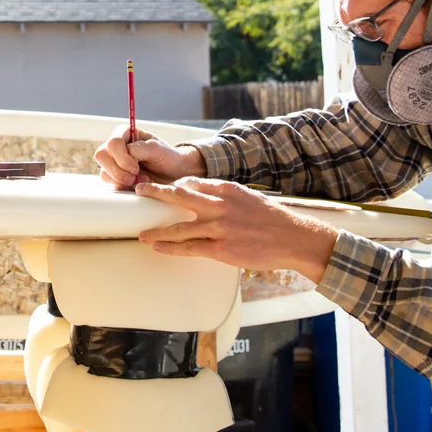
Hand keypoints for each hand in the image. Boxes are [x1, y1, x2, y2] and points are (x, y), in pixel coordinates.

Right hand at [95, 126, 206, 188]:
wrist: (173, 172)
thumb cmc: (167, 156)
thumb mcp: (157, 148)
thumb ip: (140, 148)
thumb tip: (127, 153)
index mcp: (125, 133)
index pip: (113, 143)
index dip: (122, 157)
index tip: (136, 167)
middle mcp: (116, 147)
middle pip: (102, 156)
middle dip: (118, 170)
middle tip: (134, 176)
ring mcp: (114, 163)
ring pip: (104, 173)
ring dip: (122, 180)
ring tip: (141, 180)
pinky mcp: (115, 177)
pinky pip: (110, 183)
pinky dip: (123, 187)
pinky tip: (137, 184)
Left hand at [133, 177, 338, 278]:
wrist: (293, 237)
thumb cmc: (272, 219)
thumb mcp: (247, 198)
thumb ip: (225, 196)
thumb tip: (205, 197)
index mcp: (225, 189)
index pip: (192, 183)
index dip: (173, 185)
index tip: (160, 188)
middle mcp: (218, 205)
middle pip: (179, 196)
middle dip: (155, 193)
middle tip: (138, 191)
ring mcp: (218, 227)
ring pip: (179, 226)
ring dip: (157, 230)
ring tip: (141, 233)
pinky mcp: (221, 248)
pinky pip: (189, 248)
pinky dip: (171, 247)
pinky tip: (158, 248)